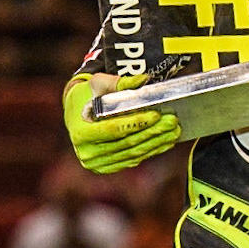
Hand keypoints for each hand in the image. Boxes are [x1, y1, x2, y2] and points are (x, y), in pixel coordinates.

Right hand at [63, 73, 180, 174]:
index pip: (115, 129)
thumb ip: (121, 83)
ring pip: (133, 154)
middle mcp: (87, 152)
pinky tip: (164, 142)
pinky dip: (150, 151)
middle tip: (173, 122)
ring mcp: (96, 163)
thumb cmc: (86, 96)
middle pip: (127, 143)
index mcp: (81, 132)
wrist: (74, 114)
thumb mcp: (99, 84)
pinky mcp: (105, 167)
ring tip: (174, 132)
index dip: (138, 123)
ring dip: (156, 143)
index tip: (157, 115)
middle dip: (154, 132)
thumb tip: (143, 80)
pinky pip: (132, 160)